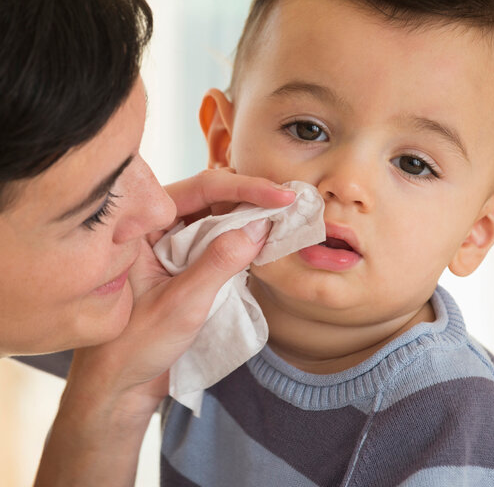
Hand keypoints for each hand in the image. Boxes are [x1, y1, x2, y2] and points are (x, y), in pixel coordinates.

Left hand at [35, 170, 294, 486]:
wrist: (121, 386)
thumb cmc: (133, 347)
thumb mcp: (180, 304)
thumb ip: (218, 263)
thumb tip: (259, 228)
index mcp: (144, 227)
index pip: (201, 189)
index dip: (246, 188)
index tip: (281, 196)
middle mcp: (160, 229)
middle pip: (214, 198)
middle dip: (253, 198)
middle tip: (291, 203)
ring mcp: (175, 248)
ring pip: (220, 219)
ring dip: (252, 218)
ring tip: (286, 218)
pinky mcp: (189, 266)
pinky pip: (221, 243)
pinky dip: (245, 241)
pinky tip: (266, 241)